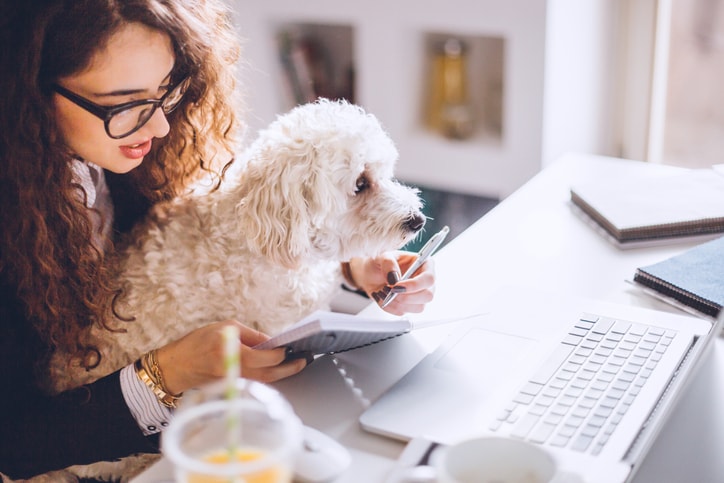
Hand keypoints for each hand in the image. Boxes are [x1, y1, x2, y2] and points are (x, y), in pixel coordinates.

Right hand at [155, 320, 307, 393]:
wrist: (177, 365)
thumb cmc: (199, 342)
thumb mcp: (225, 327)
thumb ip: (251, 335)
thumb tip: (272, 342)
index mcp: (232, 351)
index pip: (265, 357)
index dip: (280, 354)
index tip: (290, 348)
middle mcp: (234, 369)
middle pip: (269, 374)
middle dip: (289, 368)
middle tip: (303, 361)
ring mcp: (234, 382)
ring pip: (265, 380)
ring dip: (282, 373)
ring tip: (295, 364)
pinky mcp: (233, 388)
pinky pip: (256, 382)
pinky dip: (269, 376)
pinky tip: (278, 370)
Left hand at [348, 251, 435, 315]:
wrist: (370, 274)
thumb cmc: (380, 263)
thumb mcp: (382, 257)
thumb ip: (389, 264)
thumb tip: (394, 278)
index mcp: (424, 264)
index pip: (429, 278)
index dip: (415, 285)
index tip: (397, 286)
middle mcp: (424, 281)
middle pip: (428, 296)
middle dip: (406, 296)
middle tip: (389, 290)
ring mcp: (419, 295)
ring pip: (418, 307)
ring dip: (398, 302)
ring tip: (384, 291)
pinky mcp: (410, 306)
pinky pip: (404, 312)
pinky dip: (390, 307)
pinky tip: (384, 297)